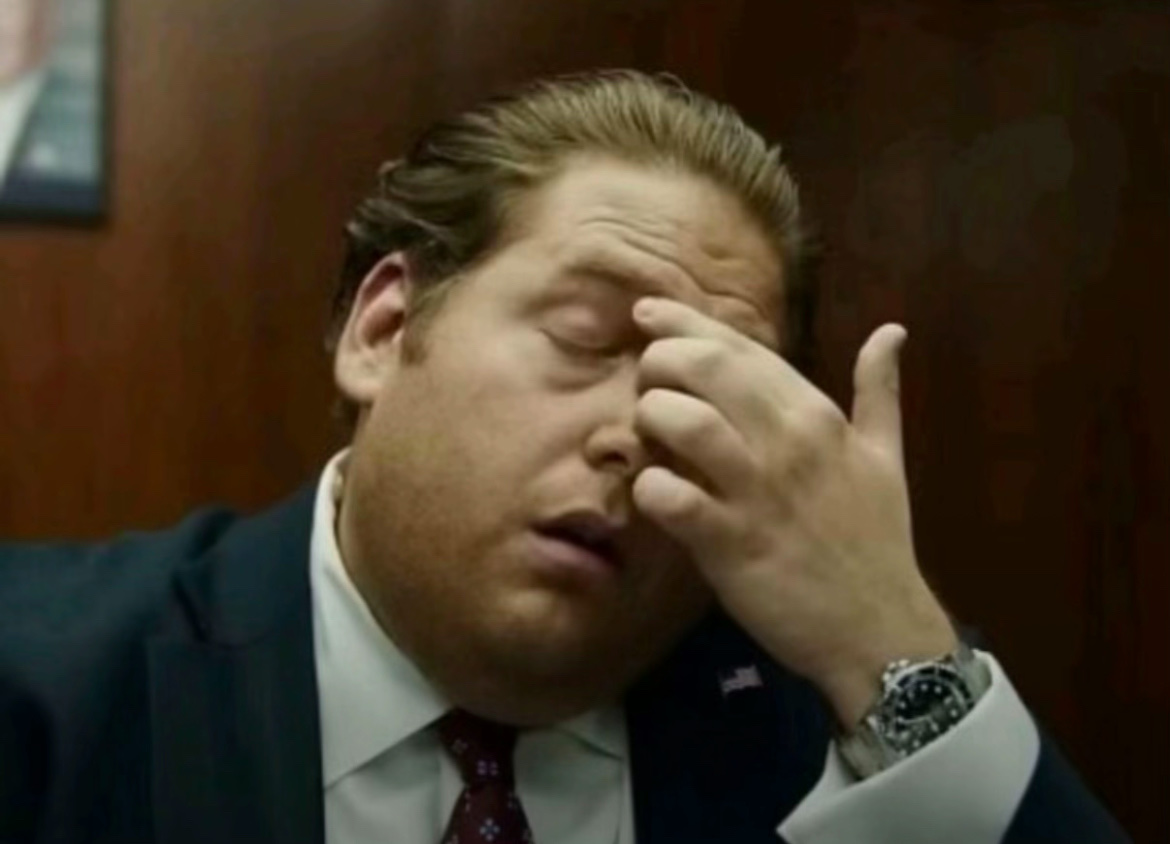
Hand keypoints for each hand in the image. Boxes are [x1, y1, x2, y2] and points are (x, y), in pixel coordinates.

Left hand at [630, 297, 957, 726]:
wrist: (879, 629)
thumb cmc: (877, 541)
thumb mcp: (886, 457)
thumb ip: (879, 391)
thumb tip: (892, 330)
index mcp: (817, 415)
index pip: (742, 348)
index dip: (686, 323)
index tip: (646, 312)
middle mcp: (787, 441)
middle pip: (706, 369)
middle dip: (659, 361)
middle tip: (644, 380)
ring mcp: (757, 492)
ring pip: (684, 422)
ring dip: (651, 417)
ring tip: (646, 433)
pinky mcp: (730, 544)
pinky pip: (671, 497)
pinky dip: (650, 487)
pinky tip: (652, 491)